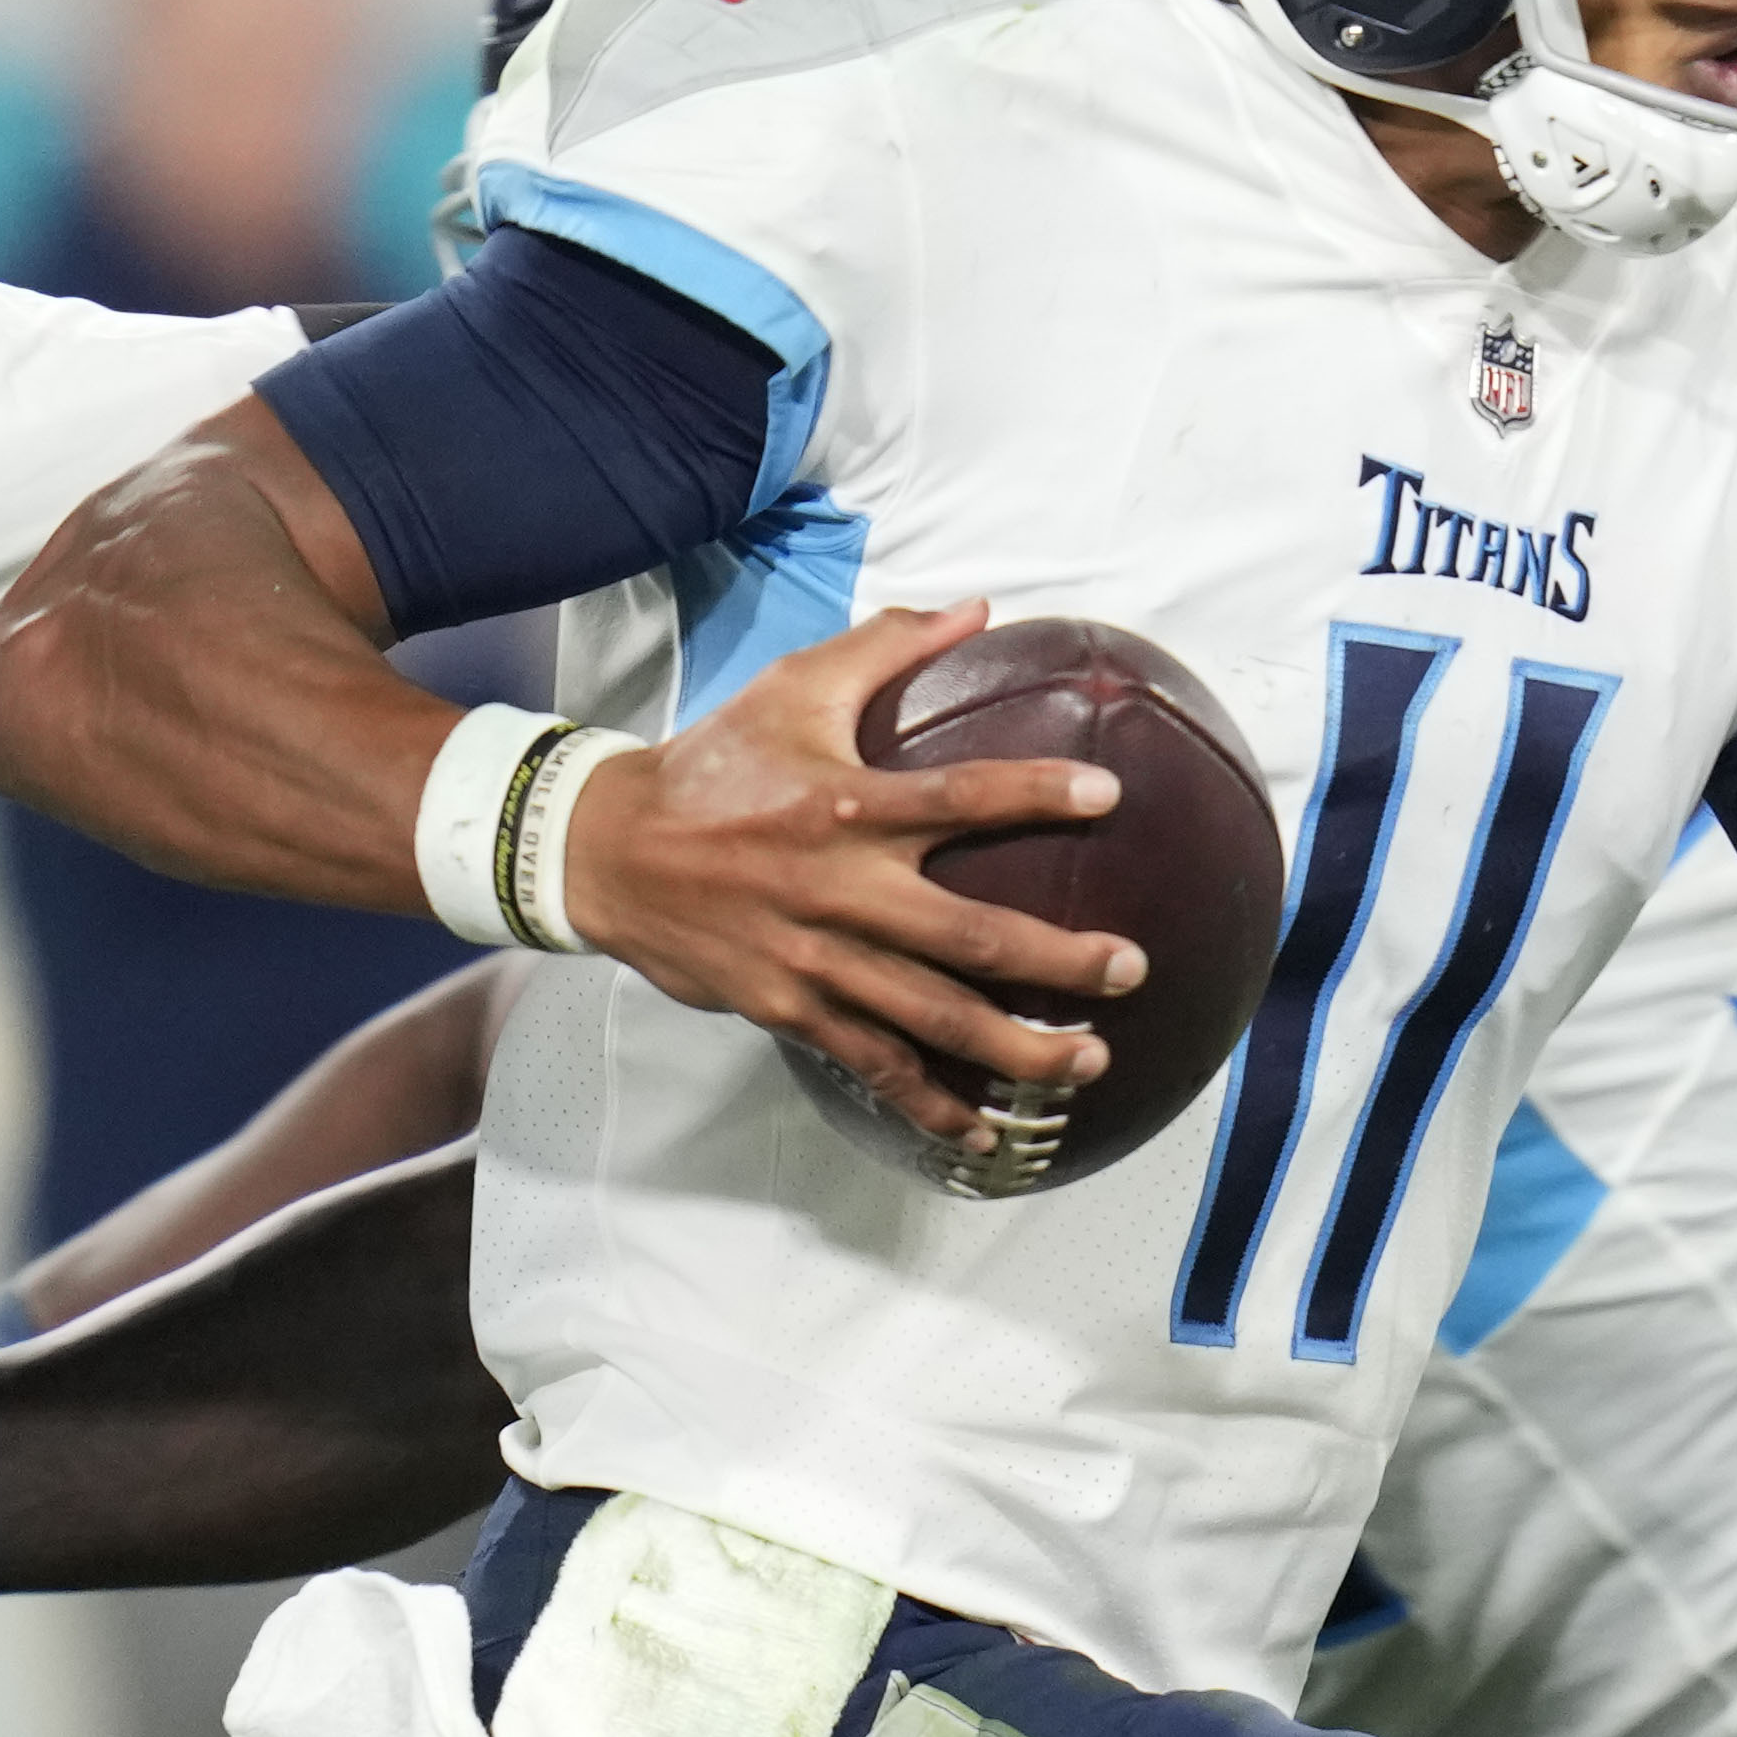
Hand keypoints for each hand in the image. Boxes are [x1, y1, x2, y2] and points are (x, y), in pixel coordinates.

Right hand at [554, 602, 1144, 1144]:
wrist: (608, 853)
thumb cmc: (711, 766)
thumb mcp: (792, 688)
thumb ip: (887, 646)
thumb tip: (975, 608)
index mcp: (847, 804)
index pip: (959, 796)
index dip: (1035, 794)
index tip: (1109, 799)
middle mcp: (841, 889)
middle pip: (969, 936)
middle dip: (1058, 960)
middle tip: (1129, 969)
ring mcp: (818, 960)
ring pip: (933, 1017)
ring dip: (1016, 1047)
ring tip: (1088, 1059)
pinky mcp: (791, 1010)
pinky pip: (874, 1064)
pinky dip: (930, 1103)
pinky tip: (986, 1128)